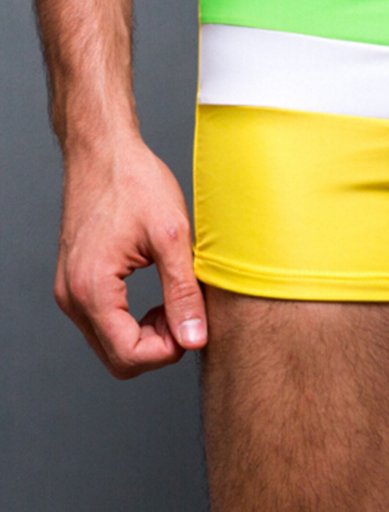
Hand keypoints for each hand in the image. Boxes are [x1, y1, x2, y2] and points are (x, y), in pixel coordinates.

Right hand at [54, 134, 206, 378]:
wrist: (104, 152)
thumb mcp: (172, 237)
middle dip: (159, 347)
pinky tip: (160, 295)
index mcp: (92, 289)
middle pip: (117, 359)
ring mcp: (71, 291)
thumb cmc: (135, 183)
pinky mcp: (78, 282)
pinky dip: (134, 320)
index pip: (129, 356)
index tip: (194, 325)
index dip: (169, 351)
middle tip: (187, 314)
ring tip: (176, 301)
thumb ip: (182, 293)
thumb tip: (194, 338)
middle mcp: (73, 297)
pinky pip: (105, 322)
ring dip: (148, 335)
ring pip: (111, 344)